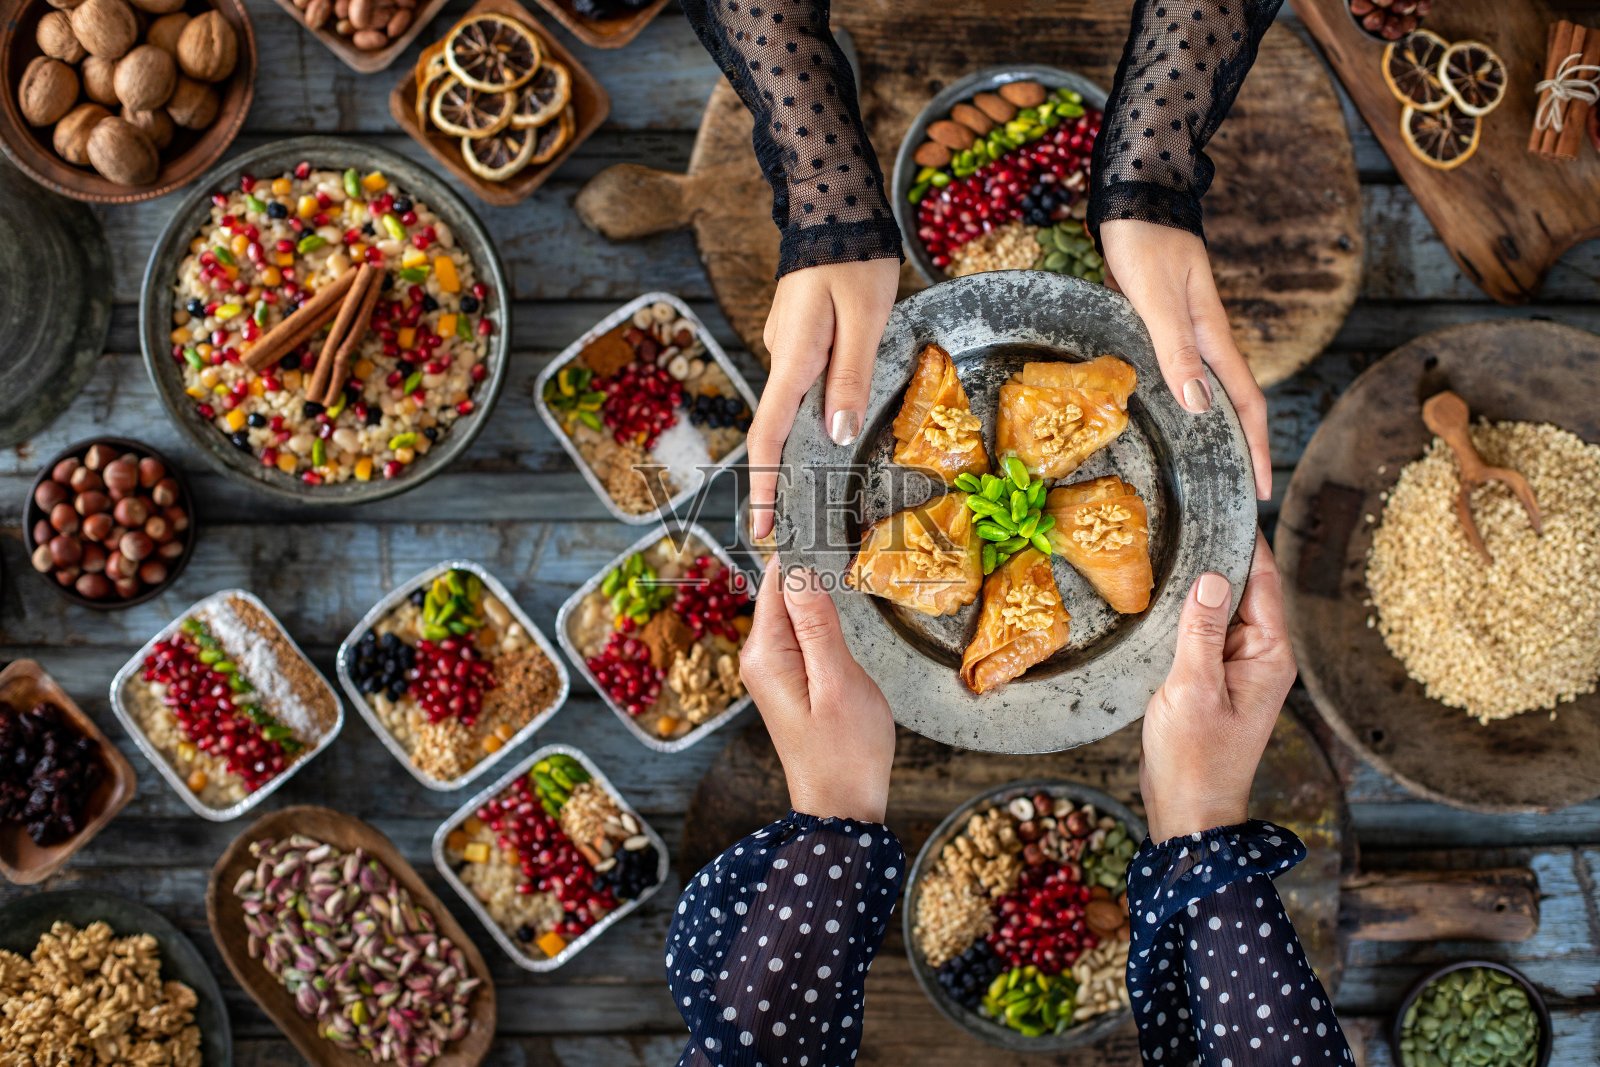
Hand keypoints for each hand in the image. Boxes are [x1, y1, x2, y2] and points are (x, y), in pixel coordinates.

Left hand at [739, 556, 896, 822]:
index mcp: (765, 653)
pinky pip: (800, 633)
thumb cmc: (846, 751)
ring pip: (792, 610)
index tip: (825, 522)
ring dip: (816, 591)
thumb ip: (818, 624)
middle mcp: (759, 657)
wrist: (842, 806)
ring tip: (844, 558)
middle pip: (781, 592)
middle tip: (842, 531)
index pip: (775, 581)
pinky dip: (819, 617)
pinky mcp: (789, 679)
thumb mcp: (838, 681)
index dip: (800, 550)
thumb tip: (800, 571)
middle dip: (809, 567)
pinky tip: (839, 607)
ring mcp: (771, 669)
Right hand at [748, 259, 900, 538]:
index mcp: (794, 357)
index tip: (762, 527)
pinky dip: (813, 412)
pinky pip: (803, 383)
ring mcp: (788, 345)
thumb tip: (836, 434)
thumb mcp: (864, 320)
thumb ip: (850, 377)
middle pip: (777, 428)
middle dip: (781, 478)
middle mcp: (782, 355)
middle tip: (795, 525)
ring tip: (819, 488)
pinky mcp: (799, 336)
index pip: (769, 434)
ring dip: (803, 447)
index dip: (764, 485)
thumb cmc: (854, 258)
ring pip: (793, 405)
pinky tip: (834, 427)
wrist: (833, 204)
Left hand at [1100, 219, 1271, 499]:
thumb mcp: (1158, 297)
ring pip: (1202, 391)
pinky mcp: (1157, 327)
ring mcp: (1181, 333)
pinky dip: (1177, 403)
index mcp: (1211, 336)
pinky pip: (1175, 375)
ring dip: (1208, 429)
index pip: (1245, 403)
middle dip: (1238, 449)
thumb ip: (1176, 348)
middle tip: (1235, 493)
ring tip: (1203, 469)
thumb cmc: (1145, 241)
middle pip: (1229, 404)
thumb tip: (1201, 405)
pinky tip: (1163, 419)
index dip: (1254, 448)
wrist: (1133, 198)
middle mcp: (1202, 339)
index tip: (1263, 490)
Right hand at [1140, 531, 1296, 842]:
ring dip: (1197, 584)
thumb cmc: (1196, 759)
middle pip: (1243, 588)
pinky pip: (1203, 632)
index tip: (1222, 501)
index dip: (1245, 540)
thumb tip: (1210, 575)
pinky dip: (1186, 613)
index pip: (1263, 579)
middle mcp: (1260, 655)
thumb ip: (1201, 630)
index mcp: (1269, 654)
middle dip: (1217, 555)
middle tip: (1183, 514)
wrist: (1189, 811)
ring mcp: (1237, 667)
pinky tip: (1160, 597)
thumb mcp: (1193, 689)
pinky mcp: (1212, 678)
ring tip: (1166, 545)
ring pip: (1220, 608)